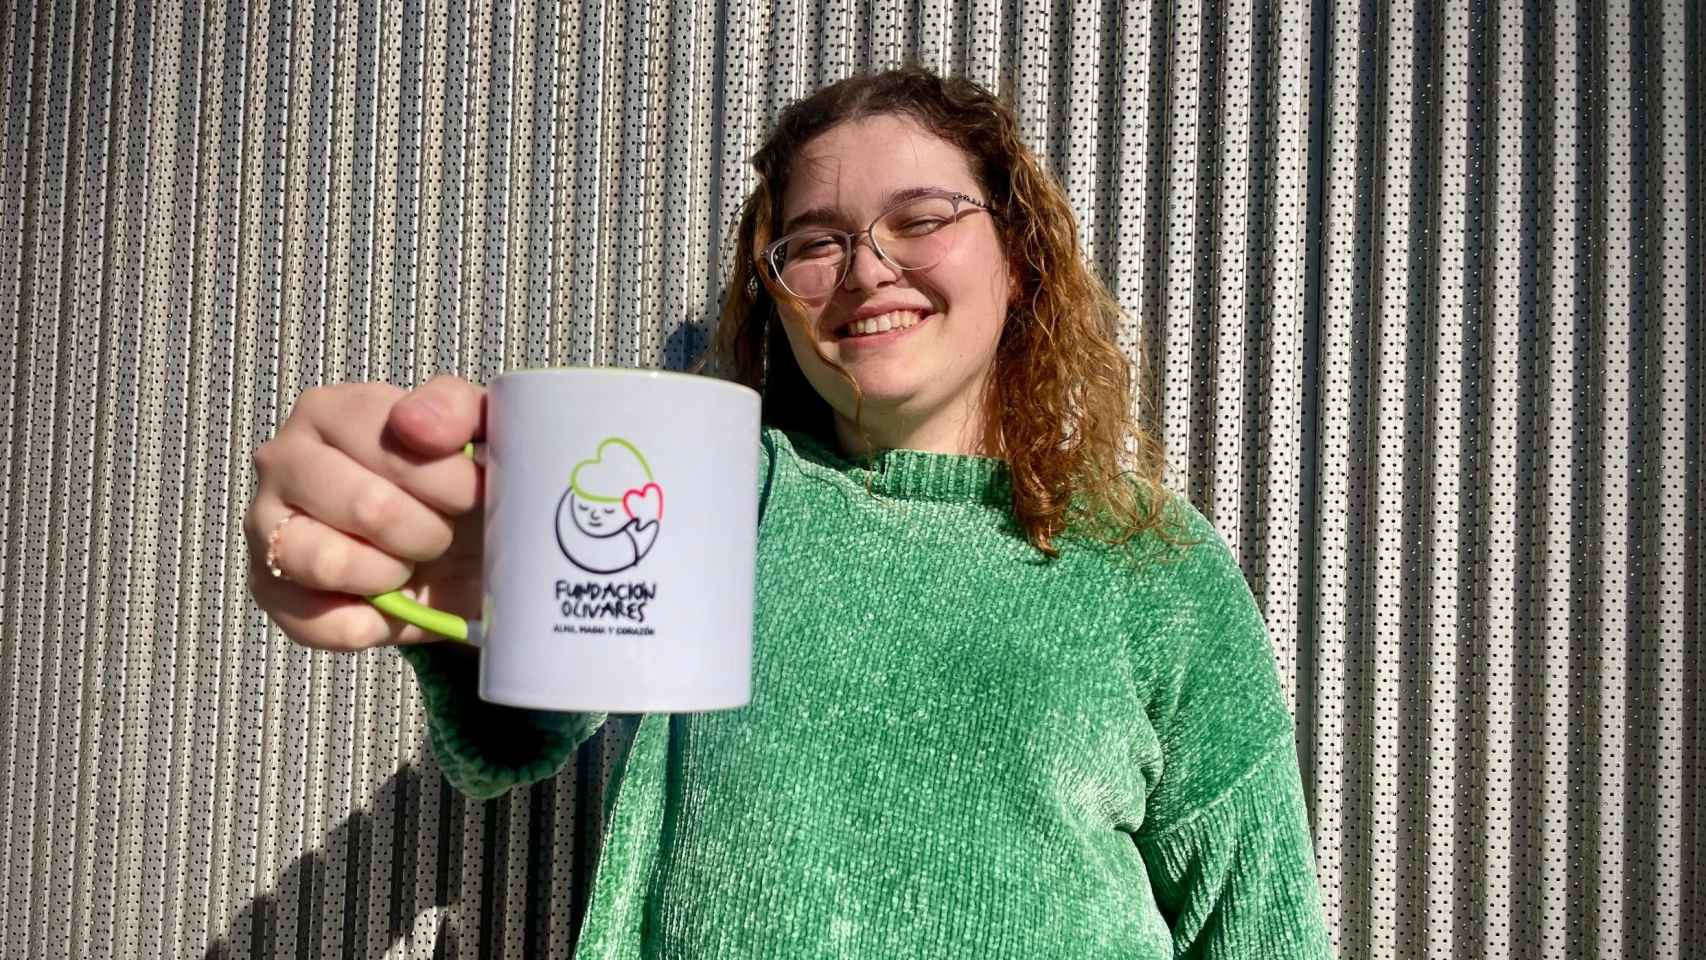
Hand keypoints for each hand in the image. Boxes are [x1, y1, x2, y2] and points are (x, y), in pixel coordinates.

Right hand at [245, 375, 484, 650]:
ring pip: (328, 563)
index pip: (396, 446)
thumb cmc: (457, 481)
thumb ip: (454, 409)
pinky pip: (316, 621)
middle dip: (428, 534)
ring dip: (392, 575)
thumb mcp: (478, 429)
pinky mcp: (267, 587)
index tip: (472, 494)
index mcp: (333, 410)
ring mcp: (264, 525)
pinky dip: (371, 624)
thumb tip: (412, 424)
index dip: (453, 482)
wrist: (455, 551)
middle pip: (368, 509)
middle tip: (441, 534)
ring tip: (409, 563)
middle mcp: (283, 459)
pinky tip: (390, 603)